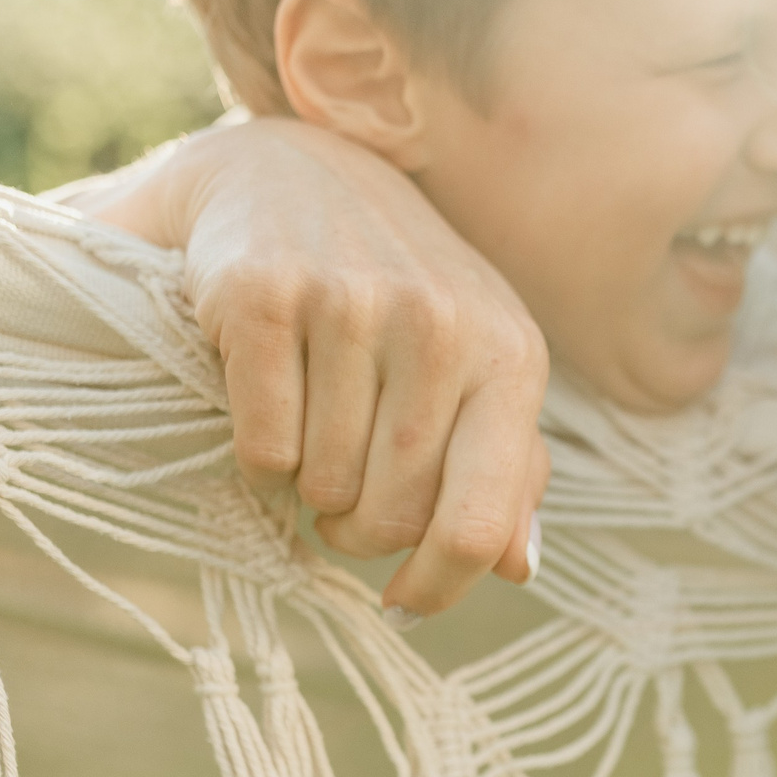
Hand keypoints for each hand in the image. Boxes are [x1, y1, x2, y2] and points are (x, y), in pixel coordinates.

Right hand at [91, 118, 550, 618]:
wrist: (293, 175)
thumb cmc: (403, 296)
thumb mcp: (478, 367)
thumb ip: (506, 468)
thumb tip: (516, 566)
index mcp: (510, 354)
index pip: (478, 520)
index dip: (440, 585)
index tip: (406, 601)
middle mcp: (440, 323)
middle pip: (392, 515)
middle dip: (360, 532)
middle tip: (345, 501)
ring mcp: (352, 304)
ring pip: (322, 485)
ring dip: (308, 489)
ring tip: (315, 435)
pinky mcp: (266, 295)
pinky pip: (262, 446)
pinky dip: (260, 457)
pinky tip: (272, 409)